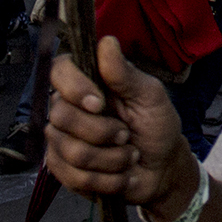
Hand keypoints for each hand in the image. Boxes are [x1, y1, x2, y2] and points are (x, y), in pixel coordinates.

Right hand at [46, 35, 193, 212]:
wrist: (163, 168)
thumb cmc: (157, 126)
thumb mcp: (150, 96)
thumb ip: (125, 74)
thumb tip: (107, 41)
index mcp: (88, 82)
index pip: (59, 70)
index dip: (73, 87)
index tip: (99, 103)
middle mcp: (69, 108)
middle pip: (61, 116)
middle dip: (102, 132)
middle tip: (126, 134)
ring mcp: (62, 140)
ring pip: (69, 151)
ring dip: (110, 159)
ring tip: (128, 155)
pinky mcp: (63, 170)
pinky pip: (74, 177)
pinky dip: (107, 180)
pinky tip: (121, 175)